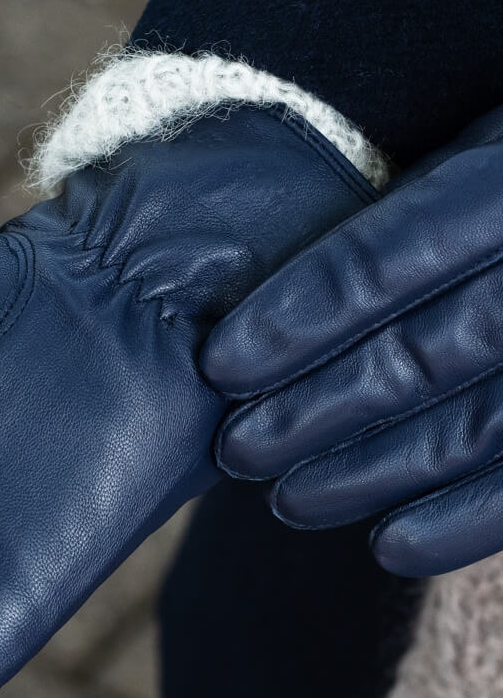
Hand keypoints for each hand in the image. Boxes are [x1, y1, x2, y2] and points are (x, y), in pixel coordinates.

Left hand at [203, 106, 502, 577]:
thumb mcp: (482, 149)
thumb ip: (407, 203)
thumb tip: (284, 293)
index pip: (390, 254)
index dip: (298, 316)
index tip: (220, 366)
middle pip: (425, 351)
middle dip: (316, 409)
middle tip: (235, 452)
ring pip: (479, 424)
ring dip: (371, 471)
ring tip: (286, 502)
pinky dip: (465, 521)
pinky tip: (389, 548)